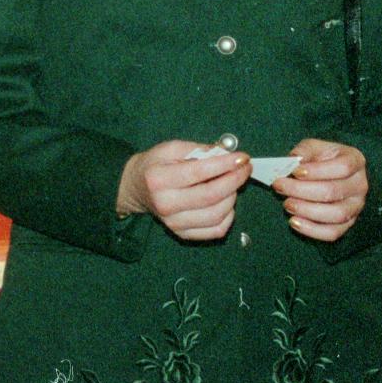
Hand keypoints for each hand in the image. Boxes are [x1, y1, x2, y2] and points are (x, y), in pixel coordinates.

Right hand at [116, 139, 251, 241]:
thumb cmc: (155, 165)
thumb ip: (197, 149)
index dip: (224, 165)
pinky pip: (216, 230)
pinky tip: (225, 202)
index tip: (242, 157)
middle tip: (245, 168)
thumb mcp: (169, 148)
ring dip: (232, 197)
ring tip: (231, 183)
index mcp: (158, 179)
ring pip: (217, 214)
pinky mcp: (183, 234)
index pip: (198, 172)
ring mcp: (174, 223)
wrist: (136, 189)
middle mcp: (165, 204)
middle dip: (234, 180)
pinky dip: (228, 216)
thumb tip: (227, 153)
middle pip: (211, 196)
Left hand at [272, 139, 367, 241]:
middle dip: (302, 190)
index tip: (295, 172)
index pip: (342, 167)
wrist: (330, 173)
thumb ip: (304, 150)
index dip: (317, 171)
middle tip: (279, 186)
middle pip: (334, 191)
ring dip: (307, 211)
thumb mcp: (313, 147)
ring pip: (336, 214)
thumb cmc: (321, 159)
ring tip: (287, 204)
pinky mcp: (348, 223)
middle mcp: (360, 185)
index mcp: (355, 161)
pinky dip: (312, 230)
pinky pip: (333, 232)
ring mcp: (356, 206)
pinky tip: (294, 222)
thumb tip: (294, 159)